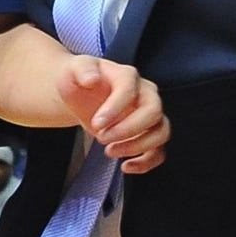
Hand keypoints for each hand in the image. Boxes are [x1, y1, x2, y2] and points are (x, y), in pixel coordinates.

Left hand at [61, 57, 169, 173]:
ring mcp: (150, 115)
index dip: (115, 108)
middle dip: (128, 130)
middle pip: (153, 112)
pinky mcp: (147, 134)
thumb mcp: (73, 69)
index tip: (96, 124)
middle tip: (102, 138)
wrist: (82, 94)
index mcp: (128, 77)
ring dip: (138, 146)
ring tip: (110, 152)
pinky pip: (159, 151)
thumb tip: (91, 79)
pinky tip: (126, 167)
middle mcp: (146, 94)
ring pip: (161, 132)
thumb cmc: (80, 82)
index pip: (130, 89)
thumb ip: (82, 70)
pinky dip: (147, 162)